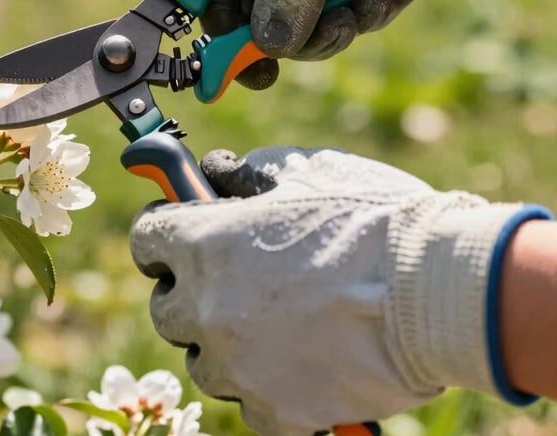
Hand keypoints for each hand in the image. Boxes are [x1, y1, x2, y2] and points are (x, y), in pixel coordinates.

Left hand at [131, 146, 532, 435]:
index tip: (178, 233)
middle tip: (228, 278)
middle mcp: (206, 308)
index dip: (163, 232)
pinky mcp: (276, 410)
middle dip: (189, 291)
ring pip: (203, 360)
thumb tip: (219, 175)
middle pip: (166, 308)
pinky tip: (298, 358)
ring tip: (272, 320)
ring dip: (223, 341)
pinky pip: (249, 401)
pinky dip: (264, 383)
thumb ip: (246, 174)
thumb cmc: (370, 218)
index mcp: (204, 244)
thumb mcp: (303, 171)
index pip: (146, 240)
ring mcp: (237, 366)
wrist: (435, 289)